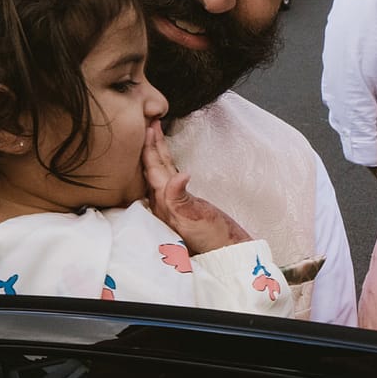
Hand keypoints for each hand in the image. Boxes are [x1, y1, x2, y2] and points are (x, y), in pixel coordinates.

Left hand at [145, 120, 253, 251]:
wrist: (228, 255)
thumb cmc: (212, 240)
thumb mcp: (194, 219)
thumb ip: (180, 199)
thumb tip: (178, 175)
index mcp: (163, 203)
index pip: (152, 170)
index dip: (150, 148)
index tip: (149, 127)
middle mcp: (164, 202)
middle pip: (153, 168)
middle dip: (150, 145)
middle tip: (149, 122)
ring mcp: (175, 204)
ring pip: (161, 172)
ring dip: (158, 152)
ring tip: (155, 136)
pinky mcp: (187, 205)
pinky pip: (172, 179)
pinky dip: (169, 164)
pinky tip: (170, 160)